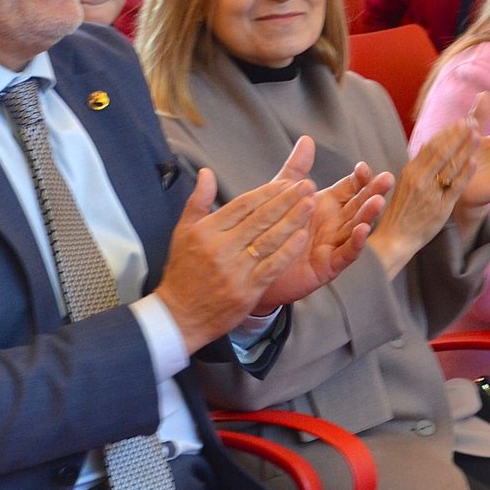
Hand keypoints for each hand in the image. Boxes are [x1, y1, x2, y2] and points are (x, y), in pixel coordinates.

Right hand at [157, 138, 315, 352]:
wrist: (179, 316)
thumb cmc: (182, 272)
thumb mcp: (182, 232)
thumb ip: (198, 201)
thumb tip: (206, 173)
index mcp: (206, 231)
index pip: (242, 205)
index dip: (267, 193)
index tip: (286, 183)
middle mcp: (220, 248)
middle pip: (259, 219)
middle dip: (286, 201)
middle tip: (306, 186)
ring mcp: (235, 270)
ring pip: (268, 240)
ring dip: (292, 221)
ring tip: (310, 204)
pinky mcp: (246, 291)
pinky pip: (271, 267)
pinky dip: (287, 252)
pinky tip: (302, 237)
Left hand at [256, 160, 390, 310]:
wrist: (255, 264)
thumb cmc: (270, 229)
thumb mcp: (282, 194)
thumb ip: (296, 169)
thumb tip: (307, 139)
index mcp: (327, 205)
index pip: (350, 188)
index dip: (359, 178)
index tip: (364, 167)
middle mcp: (334, 224)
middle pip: (358, 205)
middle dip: (373, 192)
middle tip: (387, 179)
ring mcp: (333, 245)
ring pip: (355, 228)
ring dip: (368, 215)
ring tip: (378, 202)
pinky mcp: (328, 266)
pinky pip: (345, 254)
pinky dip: (355, 243)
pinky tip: (362, 231)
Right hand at [368, 121, 475, 277]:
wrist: (395, 238)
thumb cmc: (401, 211)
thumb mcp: (406, 185)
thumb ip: (419, 167)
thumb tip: (429, 148)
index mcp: (410, 172)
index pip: (430, 146)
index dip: (446, 132)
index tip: (459, 121)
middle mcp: (419, 179)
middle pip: (442, 151)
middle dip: (458, 135)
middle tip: (473, 121)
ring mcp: (430, 193)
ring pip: (450, 166)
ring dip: (465, 148)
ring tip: (478, 134)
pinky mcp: (440, 208)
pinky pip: (455, 187)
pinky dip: (465, 173)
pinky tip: (474, 161)